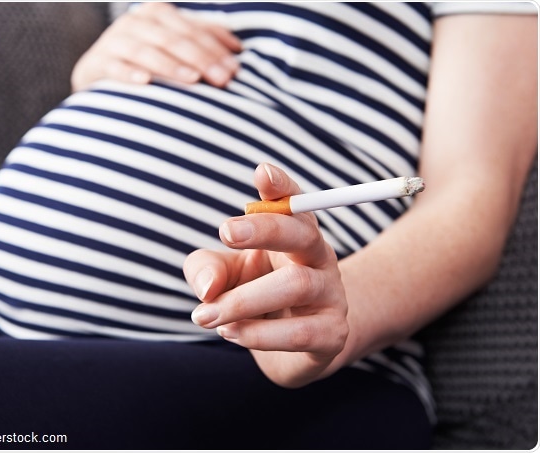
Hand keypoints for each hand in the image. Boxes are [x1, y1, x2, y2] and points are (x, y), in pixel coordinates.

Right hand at [71, 2, 241, 91]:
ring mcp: (114, 41)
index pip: (192, 29)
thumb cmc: (146, 62)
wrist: (98, 75)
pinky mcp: (96, 63)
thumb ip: (201, 40)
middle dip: (201, 59)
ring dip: (171, 66)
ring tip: (193, 80)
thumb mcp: (172, 46)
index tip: (236, 69)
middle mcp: (135, 22)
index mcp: (157, 13)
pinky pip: (114, 67)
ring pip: (146, 51)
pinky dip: (129, 74)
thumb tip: (238, 49)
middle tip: (223, 80)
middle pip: (174, 40)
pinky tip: (144, 82)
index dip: (215, 48)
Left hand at [183, 163, 348, 387]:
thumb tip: (208, 288)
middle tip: (226, 231)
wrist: (293, 351)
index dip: (282, 187)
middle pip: (302, 234)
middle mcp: (317, 258)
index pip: (293, 203)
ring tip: (206, 316)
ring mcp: (331, 294)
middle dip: (265, 229)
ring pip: (297, 285)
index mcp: (293, 234)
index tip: (262, 173)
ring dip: (243, 300)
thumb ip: (207, 269)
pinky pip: (300, 332)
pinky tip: (231, 334)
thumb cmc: (254, 298)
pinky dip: (259, 334)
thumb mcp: (222, 276)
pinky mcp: (333, 333)